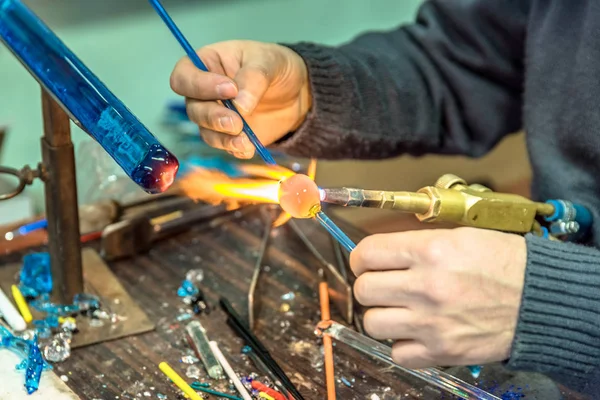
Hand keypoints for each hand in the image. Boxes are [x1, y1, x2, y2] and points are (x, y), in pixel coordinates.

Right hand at [169, 40, 310, 158]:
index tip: (230, 89)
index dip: (199, 86)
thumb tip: (240, 105)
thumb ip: (253, 78)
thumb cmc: (275, 66)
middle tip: (237, 121)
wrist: (296, 92)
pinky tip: (250, 147)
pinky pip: (224, 146)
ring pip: (205, 131)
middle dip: (213, 117)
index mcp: (207, 64)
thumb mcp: (269, 61)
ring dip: (223, 138)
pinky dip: (235, 149)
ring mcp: (216, 115)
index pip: (184, 77)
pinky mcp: (229, 135)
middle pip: (193, 109)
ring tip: (245, 139)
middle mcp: (204, 92)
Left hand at [350, 227, 526, 368]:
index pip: (367, 253)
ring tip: (400, 310)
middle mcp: (426, 286)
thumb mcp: (460, 237)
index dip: (361, 258)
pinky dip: (403, 345)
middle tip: (384, 286)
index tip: (366, 263)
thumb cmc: (505, 263)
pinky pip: (397, 353)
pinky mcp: (441, 350)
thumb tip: (384, 253)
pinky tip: (417, 333)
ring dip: (382, 316)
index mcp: (430, 251)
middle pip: (364, 289)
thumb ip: (418, 244)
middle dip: (370, 286)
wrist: (541, 301)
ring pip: (372, 323)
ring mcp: (431, 322)